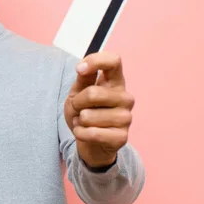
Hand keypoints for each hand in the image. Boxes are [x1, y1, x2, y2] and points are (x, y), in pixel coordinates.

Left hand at [64, 51, 134, 167]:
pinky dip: (80, 133)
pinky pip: (91, 133)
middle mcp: (125, 98)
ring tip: (85, 123)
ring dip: (79, 120)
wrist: (90, 143)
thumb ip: (83, 78)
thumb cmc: (85, 112)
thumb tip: (82, 67)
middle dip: (77, 103)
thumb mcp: (79, 92)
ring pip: (88, 116)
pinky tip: (85, 133)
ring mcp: (126, 118)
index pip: (114, 60)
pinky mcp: (122, 137)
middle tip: (78, 109)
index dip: (95, 61)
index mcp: (115, 82)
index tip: (79, 69)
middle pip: (93, 93)